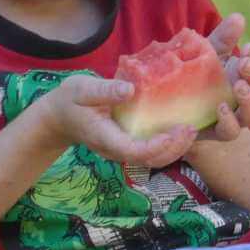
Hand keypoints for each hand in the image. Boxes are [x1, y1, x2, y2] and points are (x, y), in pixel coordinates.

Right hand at [44, 74, 195, 167]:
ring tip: (192, 131)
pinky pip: (152, 152)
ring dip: (175, 149)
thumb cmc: (70, 100)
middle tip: (191, 129)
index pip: (133, 151)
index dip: (155, 146)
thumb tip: (130, 90)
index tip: (173, 132)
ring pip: (153, 159)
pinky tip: (181, 130)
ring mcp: (123, 151)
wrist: (58, 117)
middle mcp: (116, 150)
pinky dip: (169, 145)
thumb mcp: (82, 89)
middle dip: (173, 149)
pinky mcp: (129, 145)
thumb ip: (105, 90)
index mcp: (105, 138)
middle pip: (149, 160)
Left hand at [199, 13, 249, 141]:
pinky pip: (230, 132)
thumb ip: (222, 38)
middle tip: (244, 63)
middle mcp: (243, 98)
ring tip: (238, 86)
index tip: (247, 47)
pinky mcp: (216, 132)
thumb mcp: (206, 55)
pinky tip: (219, 108)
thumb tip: (239, 17)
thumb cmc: (194, 79)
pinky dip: (228, 121)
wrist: (171, 110)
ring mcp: (234, 117)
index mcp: (242, 77)